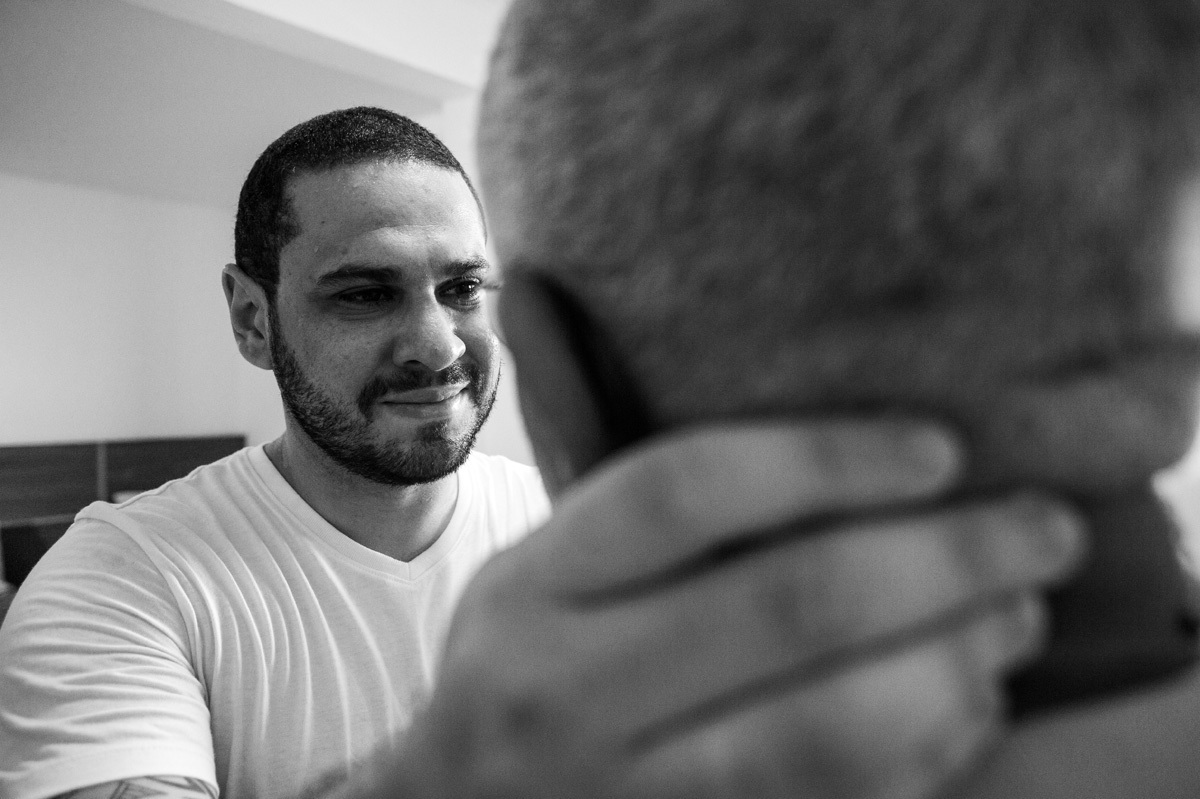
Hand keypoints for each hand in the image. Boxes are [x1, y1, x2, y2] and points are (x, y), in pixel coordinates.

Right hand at [384, 419, 1085, 798]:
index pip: (683, 493)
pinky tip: (971, 698)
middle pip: (786, 606)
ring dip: (958, 662)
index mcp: (532, 589)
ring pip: (833, 730)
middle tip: (1042, 528)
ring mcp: (630, 793)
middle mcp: (565, 692)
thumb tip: (566, 284)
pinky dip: (934, 749)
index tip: (939, 447)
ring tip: (1020, 615)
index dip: (826, 459)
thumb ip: (609, 477)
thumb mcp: (542, 570)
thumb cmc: (531, 668)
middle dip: (946, 561)